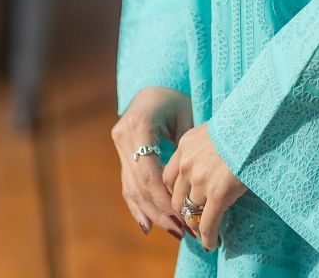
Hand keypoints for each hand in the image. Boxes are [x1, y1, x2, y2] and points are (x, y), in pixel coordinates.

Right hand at [111, 86, 193, 240]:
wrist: (153, 86)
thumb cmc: (175, 98)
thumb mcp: (185, 115)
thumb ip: (186, 147)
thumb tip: (199, 183)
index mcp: (139, 127)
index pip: (148, 172)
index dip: (163, 198)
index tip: (182, 215)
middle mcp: (123, 138)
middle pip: (139, 185)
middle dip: (161, 211)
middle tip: (183, 230)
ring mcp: (119, 146)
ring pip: (132, 189)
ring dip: (152, 213)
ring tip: (174, 231)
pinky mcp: (120, 154)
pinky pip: (127, 185)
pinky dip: (138, 207)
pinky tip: (148, 226)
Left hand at [163, 120, 248, 250]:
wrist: (256, 126)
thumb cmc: (241, 125)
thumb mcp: (213, 129)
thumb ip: (203, 146)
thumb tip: (209, 159)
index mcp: (185, 145)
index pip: (169, 177)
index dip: (175, 194)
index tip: (183, 203)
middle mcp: (187, 164)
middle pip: (176, 198)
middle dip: (183, 213)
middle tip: (192, 222)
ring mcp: (201, 180)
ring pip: (190, 213)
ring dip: (195, 227)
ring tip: (203, 234)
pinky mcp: (218, 194)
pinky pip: (207, 223)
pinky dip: (208, 237)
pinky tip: (212, 243)